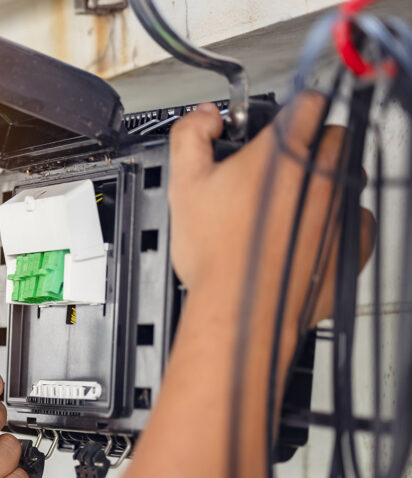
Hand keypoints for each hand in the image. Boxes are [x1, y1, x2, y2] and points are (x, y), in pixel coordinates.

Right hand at [168, 92, 374, 325]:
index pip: (309, 102)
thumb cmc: (216, 255)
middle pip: (335, 138)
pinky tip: (311, 236)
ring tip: (293, 209)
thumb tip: (204, 117)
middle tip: (282, 170)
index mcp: (282, 152)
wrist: (240, 308)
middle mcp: (321, 174)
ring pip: (349, 178)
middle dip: (312, 147)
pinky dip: (340, 224)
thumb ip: (190, 136)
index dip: (295, 107)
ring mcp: (342, 208)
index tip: (287, 121)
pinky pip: (359, 219)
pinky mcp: (355, 241)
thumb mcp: (183, 185)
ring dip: (328, 184)